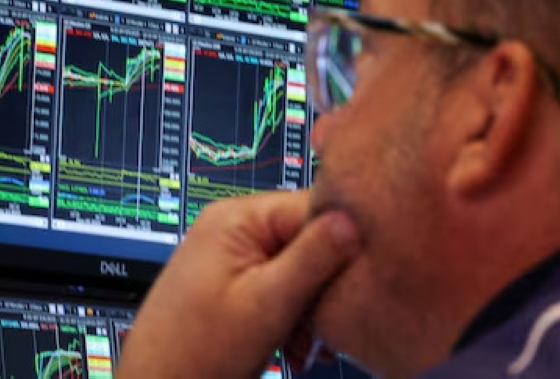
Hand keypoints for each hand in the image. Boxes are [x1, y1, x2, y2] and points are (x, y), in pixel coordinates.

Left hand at [116, 191, 360, 378]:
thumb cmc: (197, 351)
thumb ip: (312, 258)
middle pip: (306, 239)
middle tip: (329, 326)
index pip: (310, 207)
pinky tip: (297, 348)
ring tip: (308, 346)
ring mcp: (230, 257)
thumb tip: (351, 218)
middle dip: (325, 285)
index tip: (362, 278)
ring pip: (297, 269)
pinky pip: (279, 288)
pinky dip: (294, 316)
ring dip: (312, 308)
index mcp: (236, 218)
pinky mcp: (232, 285)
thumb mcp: (267, 304)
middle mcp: (232, 229)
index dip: (342, 243)